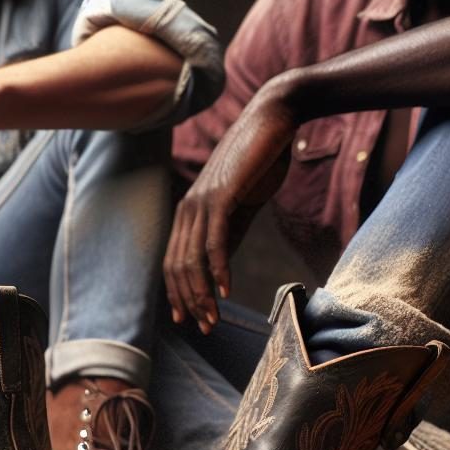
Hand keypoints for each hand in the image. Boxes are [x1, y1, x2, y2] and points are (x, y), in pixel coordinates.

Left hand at [165, 82, 297, 333]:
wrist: (274, 121)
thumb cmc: (259, 163)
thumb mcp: (240, 208)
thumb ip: (228, 236)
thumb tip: (219, 271)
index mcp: (188, 213)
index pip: (175, 263)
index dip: (179, 295)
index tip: (190, 321)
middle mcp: (188, 209)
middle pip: (179, 267)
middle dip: (190, 302)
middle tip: (206, 328)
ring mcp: (202, 202)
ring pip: (192, 259)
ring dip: (202, 294)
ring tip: (214, 318)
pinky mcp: (222, 196)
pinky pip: (214, 241)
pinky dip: (218, 269)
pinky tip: (226, 291)